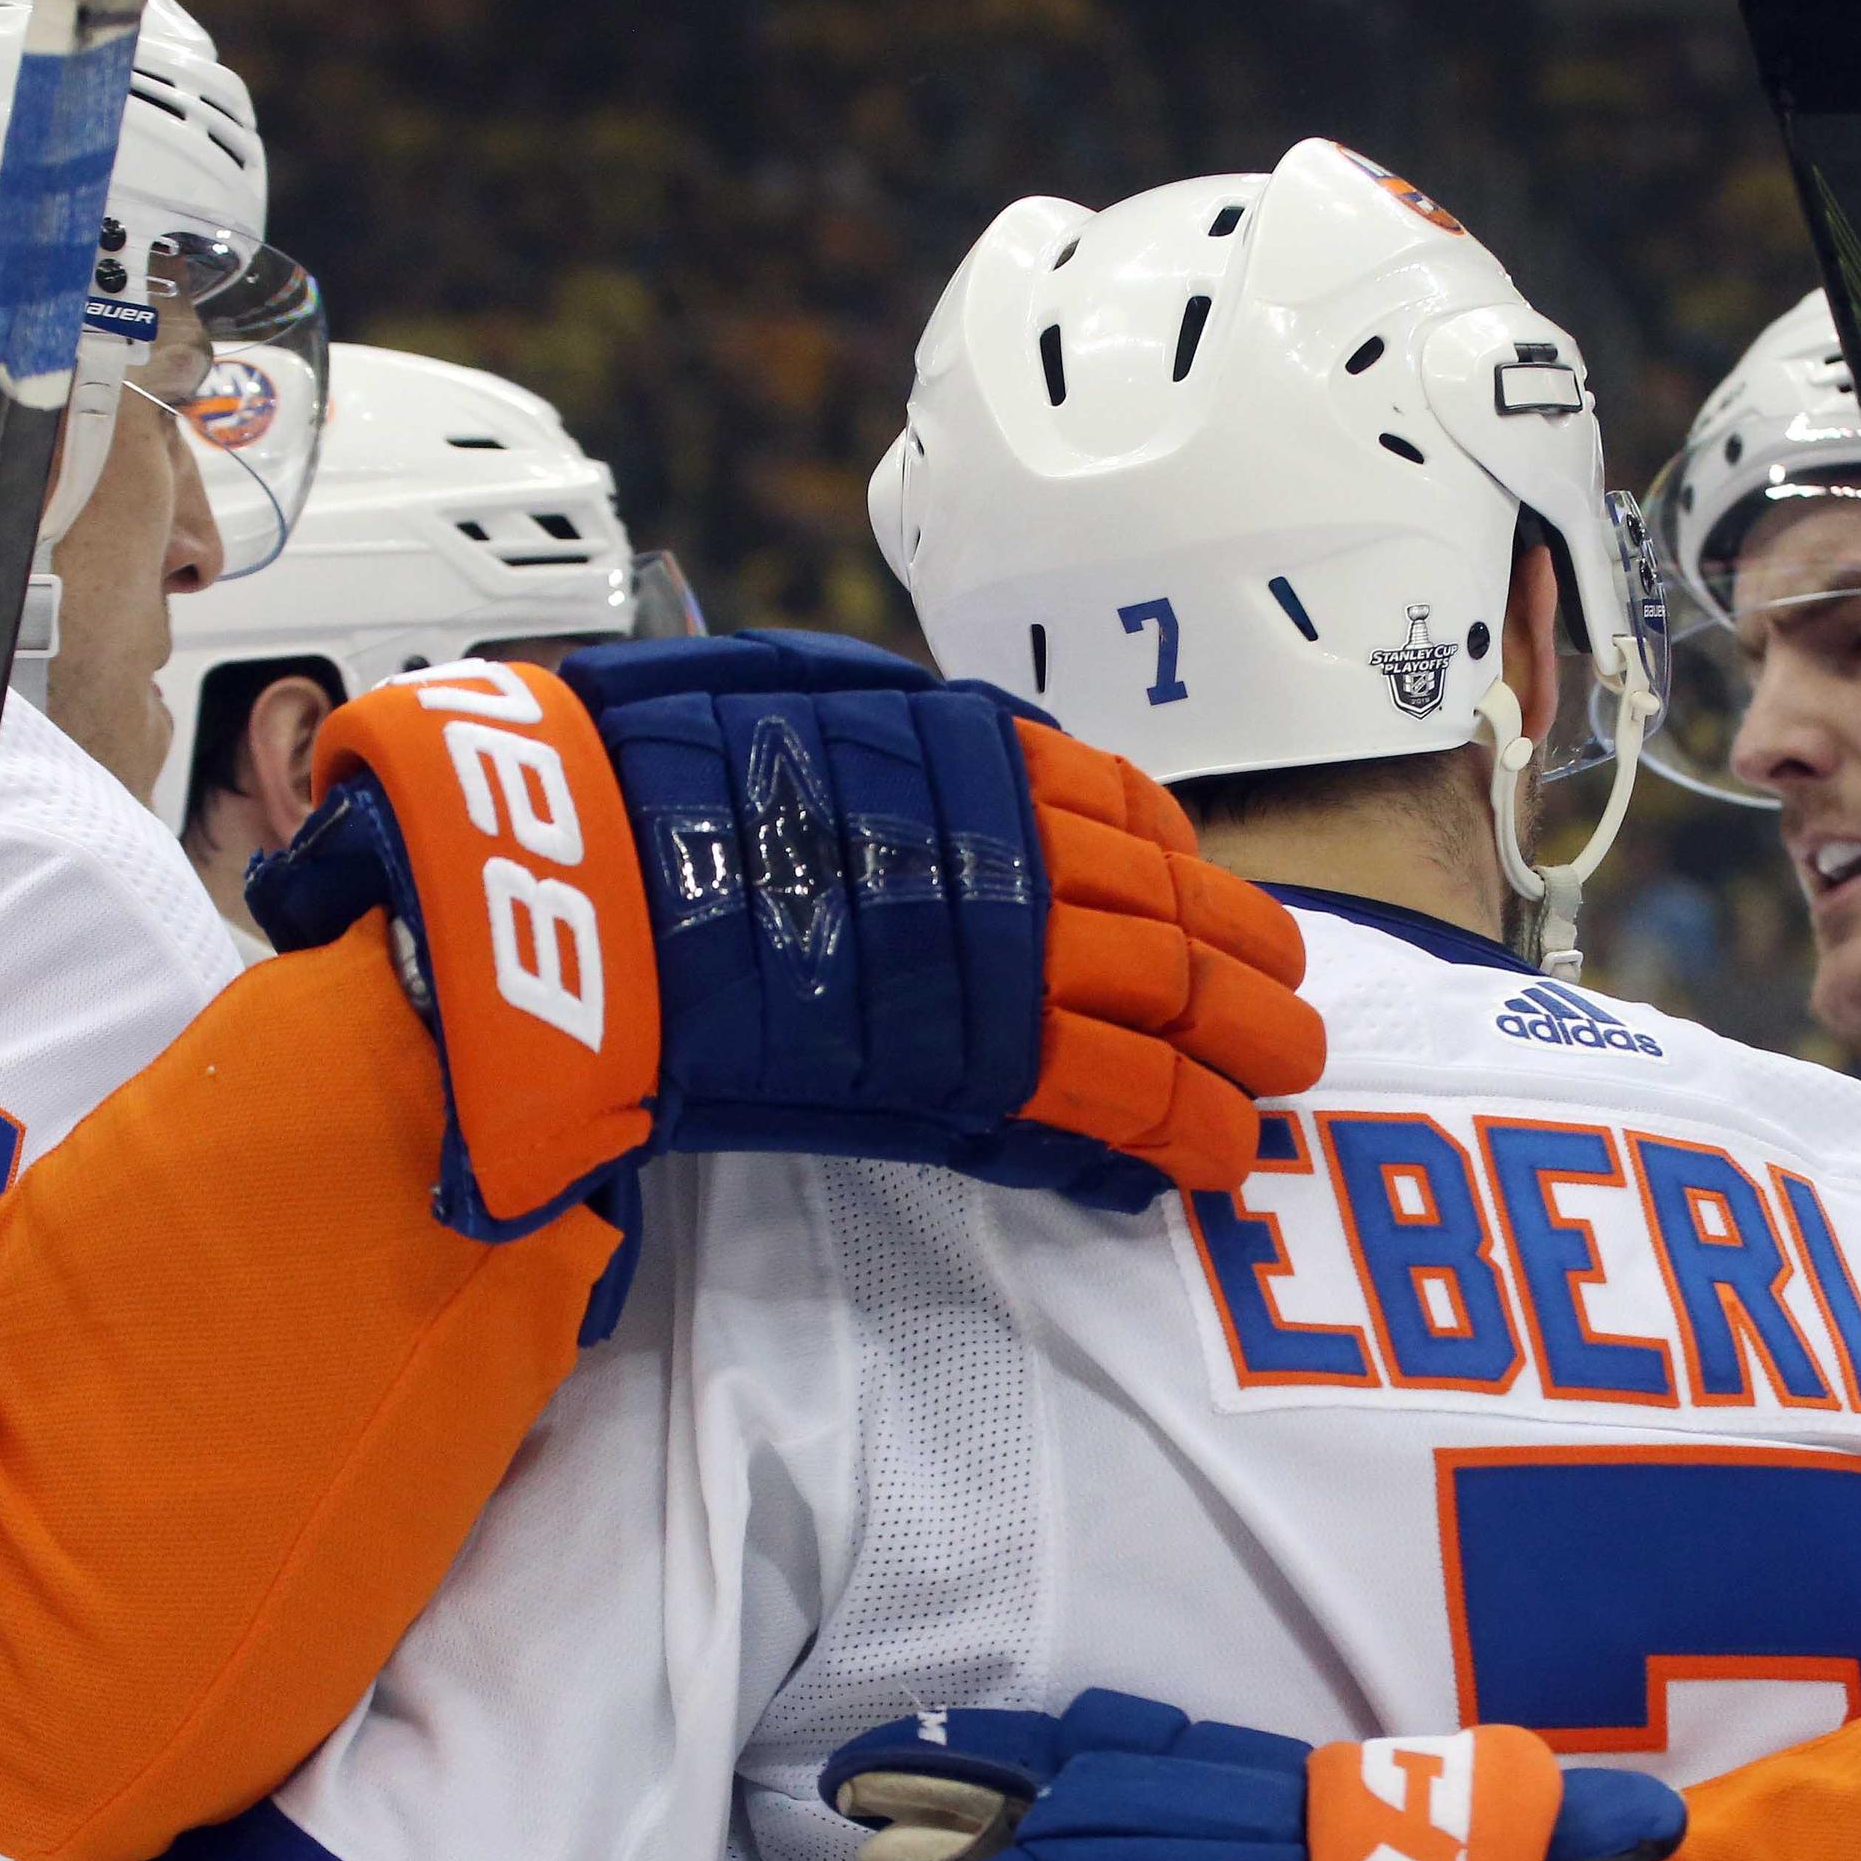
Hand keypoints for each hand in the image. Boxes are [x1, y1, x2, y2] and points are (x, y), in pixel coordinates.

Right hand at [242, 633, 1324, 1257]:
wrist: (570, 885)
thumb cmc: (631, 789)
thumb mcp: (763, 699)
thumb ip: (865, 736)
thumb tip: (937, 768)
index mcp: (964, 753)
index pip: (1119, 810)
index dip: (1179, 869)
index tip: (1210, 902)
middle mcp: (1011, 845)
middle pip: (1170, 911)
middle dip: (1242, 968)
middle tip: (1289, 1016)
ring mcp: (1005, 956)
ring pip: (1171, 1007)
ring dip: (1238, 1057)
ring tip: (1276, 1099)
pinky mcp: (976, 1065)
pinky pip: (1113, 1099)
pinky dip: (1176, 1130)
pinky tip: (1214, 1160)